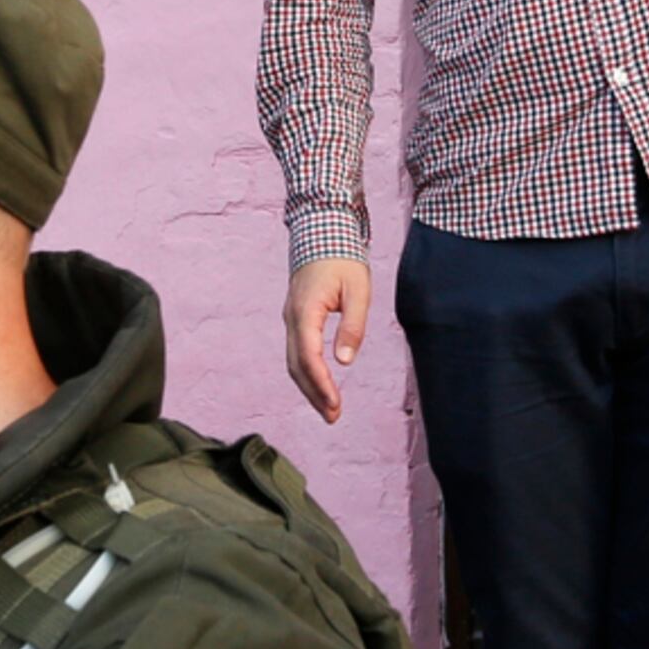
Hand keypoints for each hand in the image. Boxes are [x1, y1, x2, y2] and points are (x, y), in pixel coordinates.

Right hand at [284, 258, 370, 424]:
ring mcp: (290, 319)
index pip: (308, 356)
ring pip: (293, 361)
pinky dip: (307, 372)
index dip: (320, 384)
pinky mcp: (295, 319)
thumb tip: (344, 361)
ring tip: (328, 409)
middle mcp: (292, 318)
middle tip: (333, 416)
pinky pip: (296, 352)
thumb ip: (352, 325)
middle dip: (314, 393)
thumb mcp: (358, 290)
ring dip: (309, 387)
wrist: (322, 232)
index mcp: (306, 311)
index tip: (334, 404)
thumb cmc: (343, 259)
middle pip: (297, 365)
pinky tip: (320, 384)